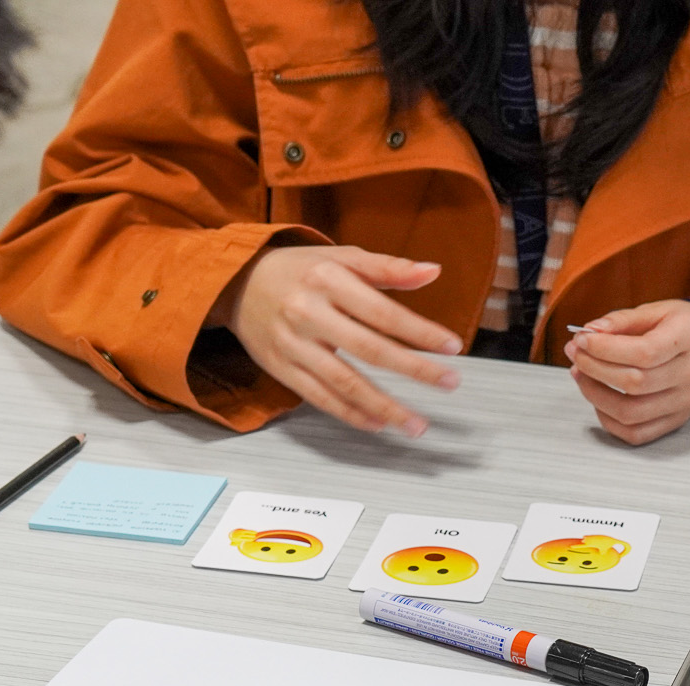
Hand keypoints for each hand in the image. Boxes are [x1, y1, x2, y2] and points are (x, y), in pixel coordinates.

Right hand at [212, 245, 461, 435]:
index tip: (452, 347)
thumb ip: (387, 268)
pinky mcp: (282, 368)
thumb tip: (431, 271)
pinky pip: (320, 398)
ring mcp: (293, 344)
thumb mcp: (341, 257)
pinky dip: (351, 414)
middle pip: (369, 349)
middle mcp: (309, 312)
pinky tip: (378, 423)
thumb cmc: (299, 270)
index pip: (383, 312)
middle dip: (414, 370)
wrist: (237, 282)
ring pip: (345, 382)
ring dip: (385, 407)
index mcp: (328, 279)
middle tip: (449, 383)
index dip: (420, 331)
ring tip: (416, 423)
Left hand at [566, 301, 689, 444]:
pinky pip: (636, 433)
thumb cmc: (685, 328)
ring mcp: (686, 402)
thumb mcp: (659, 310)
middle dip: (594, 368)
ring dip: (596, 395)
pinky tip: (599, 398)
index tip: (582, 341)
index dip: (605, 349)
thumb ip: (623, 320)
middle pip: (635, 383)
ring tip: (581, 375)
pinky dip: (609, 419)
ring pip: (631, 413)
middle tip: (575, 354)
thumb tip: (590, 332)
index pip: (644, 352)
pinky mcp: (677, 421)